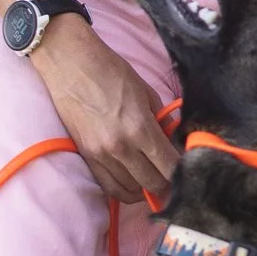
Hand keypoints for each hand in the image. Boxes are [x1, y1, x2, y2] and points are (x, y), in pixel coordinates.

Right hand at [27, 15, 178, 205]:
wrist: (70, 64)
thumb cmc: (111, 71)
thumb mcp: (146, 91)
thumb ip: (162, 120)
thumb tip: (174, 141)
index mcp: (140, 128)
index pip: (170, 166)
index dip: (182, 171)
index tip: (186, 167)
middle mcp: (121, 147)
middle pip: (153, 184)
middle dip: (167, 182)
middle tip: (171, 174)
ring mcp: (101, 155)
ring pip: (132, 191)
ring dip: (145, 188)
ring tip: (152, 177)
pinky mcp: (86, 157)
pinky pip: (110, 188)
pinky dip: (125, 190)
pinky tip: (133, 181)